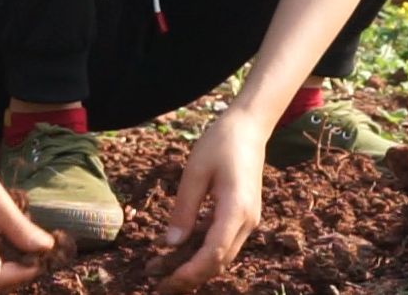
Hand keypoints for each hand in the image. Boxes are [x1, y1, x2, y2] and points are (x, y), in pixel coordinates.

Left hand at [158, 111, 265, 293]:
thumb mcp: (195, 171)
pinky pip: (223, 242)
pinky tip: (181, 254)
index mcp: (236, 208)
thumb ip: (184, 209)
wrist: (249, 128)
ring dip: (196, 267)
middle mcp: (248, 221)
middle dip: (190, 276)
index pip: (214, 252)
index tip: (166, 280)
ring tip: (164, 273)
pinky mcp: (244, 217)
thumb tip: (171, 243)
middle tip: (158, 284)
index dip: (190, 271)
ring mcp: (249, 221)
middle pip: (220, 261)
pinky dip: (203, 252)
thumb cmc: (220, 143)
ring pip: (222, 255)